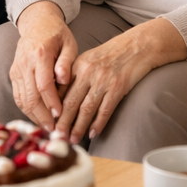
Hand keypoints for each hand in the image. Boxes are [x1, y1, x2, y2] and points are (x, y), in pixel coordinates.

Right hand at [10, 1, 78, 128]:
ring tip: (48, 129)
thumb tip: (64, 80)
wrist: (37, 23)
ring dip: (34, 117)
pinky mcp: (13, 74)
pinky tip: (39, 118)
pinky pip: (18, 97)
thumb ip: (67, 62)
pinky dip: (27, 110)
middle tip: (55, 130)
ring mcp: (16, 69)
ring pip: (22, 100)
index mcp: (40, 54)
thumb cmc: (57, 35)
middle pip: (31, 96)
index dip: (52, 103)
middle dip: (43, 116)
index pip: (44, 84)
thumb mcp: (69, 43)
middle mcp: (25, 63)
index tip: (61, 115)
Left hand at [55, 17, 186, 142]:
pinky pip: (105, 110)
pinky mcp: (118, 88)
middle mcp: (88, 73)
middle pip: (71, 102)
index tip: (49, 121)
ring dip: (78, 127)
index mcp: (78, 65)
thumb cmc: (112, 54)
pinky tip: (92, 133)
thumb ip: (75, 75)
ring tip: (73, 140)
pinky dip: (98, 124)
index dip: (54, 108)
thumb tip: (61, 98)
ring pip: (86, 109)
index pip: (61, 90)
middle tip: (57, 136)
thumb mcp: (89, 59)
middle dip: (63, 122)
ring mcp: (103, 81)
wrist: (137, 46)